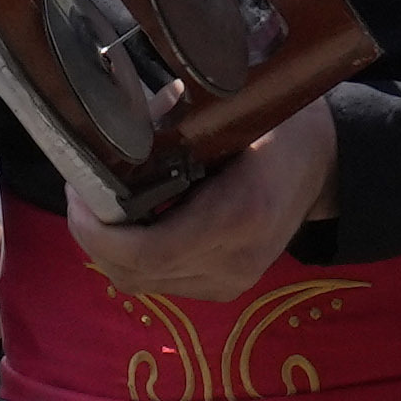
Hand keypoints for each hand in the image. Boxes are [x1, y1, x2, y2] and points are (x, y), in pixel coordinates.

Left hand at [74, 83, 337, 308]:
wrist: (324, 165)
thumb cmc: (278, 127)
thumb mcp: (231, 113)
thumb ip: (175, 121)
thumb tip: (111, 115)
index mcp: (237, 216)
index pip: (145, 250)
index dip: (96, 230)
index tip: (77, 189)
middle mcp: (233, 260)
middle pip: (133, 273)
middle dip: (92, 236)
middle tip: (80, 190)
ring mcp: (231, 281)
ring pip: (139, 283)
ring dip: (109, 248)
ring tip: (99, 204)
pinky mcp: (225, 287)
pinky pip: (159, 282)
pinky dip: (133, 257)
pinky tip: (131, 222)